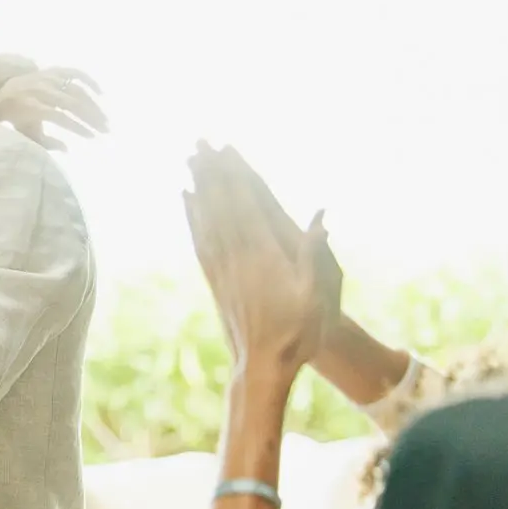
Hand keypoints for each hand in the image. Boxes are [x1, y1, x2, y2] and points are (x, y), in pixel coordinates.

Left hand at [0, 66, 108, 149]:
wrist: (0, 89)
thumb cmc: (14, 116)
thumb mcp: (24, 132)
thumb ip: (44, 142)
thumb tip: (66, 149)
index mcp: (33, 106)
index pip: (60, 117)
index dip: (77, 127)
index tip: (91, 137)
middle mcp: (43, 90)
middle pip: (72, 103)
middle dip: (91, 117)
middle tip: (105, 130)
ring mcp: (49, 78)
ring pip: (76, 90)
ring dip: (93, 105)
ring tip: (104, 119)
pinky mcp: (54, 71)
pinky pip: (75, 73)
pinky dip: (89, 81)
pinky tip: (100, 93)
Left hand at [185, 142, 327, 375]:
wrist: (262, 367)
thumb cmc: (299, 334)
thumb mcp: (318, 298)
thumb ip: (315, 257)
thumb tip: (319, 219)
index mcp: (264, 258)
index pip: (246, 207)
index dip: (236, 176)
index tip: (225, 149)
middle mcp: (237, 259)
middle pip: (221, 207)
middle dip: (211, 173)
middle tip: (198, 141)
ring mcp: (223, 270)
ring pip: (207, 219)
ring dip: (199, 187)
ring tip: (189, 160)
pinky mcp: (216, 281)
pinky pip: (201, 240)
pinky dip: (194, 216)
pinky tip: (188, 200)